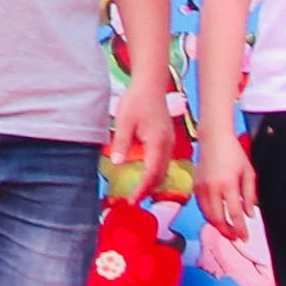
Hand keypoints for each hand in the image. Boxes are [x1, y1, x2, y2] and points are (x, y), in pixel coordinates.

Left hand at [104, 75, 177, 190]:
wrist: (150, 85)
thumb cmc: (136, 100)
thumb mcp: (124, 121)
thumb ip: (121, 143)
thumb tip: (116, 163)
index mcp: (158, 142)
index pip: (152, 173)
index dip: (143, 189)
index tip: (132, 200)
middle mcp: (167, 145)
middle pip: (160, 175)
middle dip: (148, 190)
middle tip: (133, 201)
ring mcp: (169, 142)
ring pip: (164, 169)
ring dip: (152, 183)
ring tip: (138, 193)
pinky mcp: (167, 139)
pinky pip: (163, 162)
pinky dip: (155, 173)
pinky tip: (145, 175)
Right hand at [193, 129, 257, 239]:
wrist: (214, 138)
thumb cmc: (233, 153)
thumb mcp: (249, 173)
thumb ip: (250, 195)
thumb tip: (249, 215)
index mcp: (228, 184)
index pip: (235, 214)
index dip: (240, 229)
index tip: (245, 237)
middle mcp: (212, 188)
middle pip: (218, 219)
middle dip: (227, 232)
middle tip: (236, 237)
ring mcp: (201, 187)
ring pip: (207, 215)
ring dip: (218, 226)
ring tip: (228, 230)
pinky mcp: (195, 186)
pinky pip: (201, 207)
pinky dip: (209, 215)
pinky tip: (217, 217)